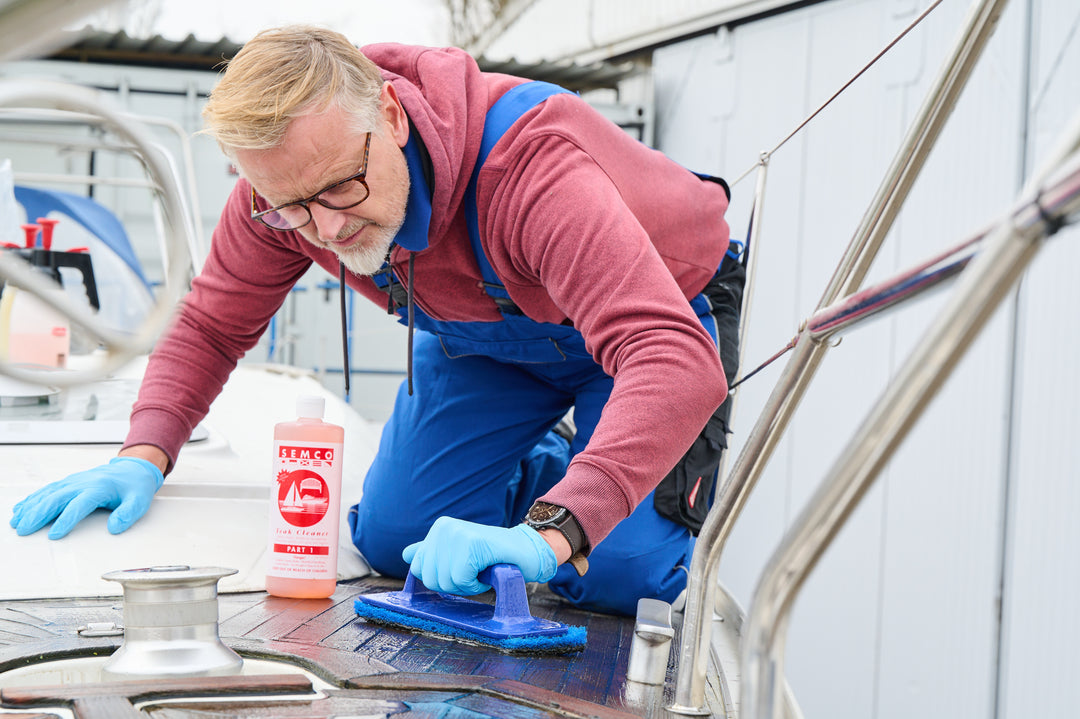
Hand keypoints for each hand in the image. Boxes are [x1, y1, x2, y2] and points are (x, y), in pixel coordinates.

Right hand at [9, 457, 164, 538]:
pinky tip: (21, 509)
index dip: (66, 520)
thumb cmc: (135, 486)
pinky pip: (47, 490)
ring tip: (17, 522)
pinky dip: (33, 500)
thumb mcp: (139, 501)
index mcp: (99, 487)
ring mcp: (74, 482)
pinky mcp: (69, 483)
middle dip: (38, 515)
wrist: (133, 469)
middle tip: (24, 530)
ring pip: (48, 494)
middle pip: (56, 499)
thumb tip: (115, 527)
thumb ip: (128, 514)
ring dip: (31, 508)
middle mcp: (83, 483)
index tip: (55, 535)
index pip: (79, 505)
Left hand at [402, 517, 556, 594]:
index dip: (441, 579)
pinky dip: (477, 584)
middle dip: (454, 584)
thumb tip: (407, 555)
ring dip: (467, 585)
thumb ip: (433, 554)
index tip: (462, 568)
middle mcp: (444, 527)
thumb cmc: (492, 557)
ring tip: (481, 569)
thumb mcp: (458, 554)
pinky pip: (462, 579)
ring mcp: (457, 533)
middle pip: (430, 578)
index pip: (418, 569)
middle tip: (474, 571)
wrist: (525, 552)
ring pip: (445, 581)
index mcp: (438, 528)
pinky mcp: (472, 544)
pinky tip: (488, 570)